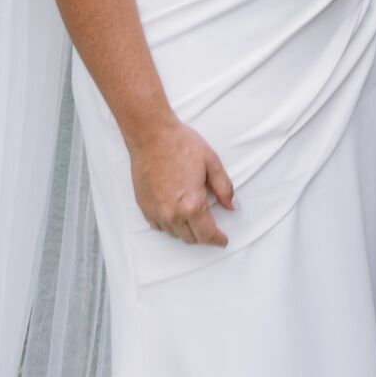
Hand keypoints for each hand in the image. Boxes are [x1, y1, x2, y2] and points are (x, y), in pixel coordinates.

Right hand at [129, 116, 235, 246]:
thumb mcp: (211, 162)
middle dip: (204, 236)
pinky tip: (176, 214)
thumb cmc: (182, 144)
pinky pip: (159, 226)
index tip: (222, 241)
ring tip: (195, 219)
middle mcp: (172, 214)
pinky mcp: (144, 207)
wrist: (152, 135)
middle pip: (191, 238)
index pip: (207, 234)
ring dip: (187, 232)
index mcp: (192, 204)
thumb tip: (231, 206)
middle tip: (212, 228)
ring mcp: (156, 212)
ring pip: (174, 234)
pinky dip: (170, 226)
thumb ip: (224, 188)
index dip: (217, 240)